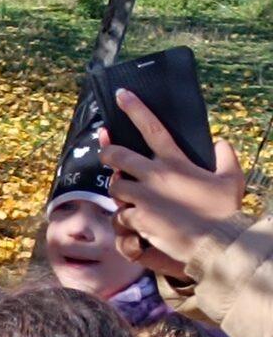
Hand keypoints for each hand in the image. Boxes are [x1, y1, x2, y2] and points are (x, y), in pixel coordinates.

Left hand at [100, 91, 246, 277]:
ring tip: (127, 192)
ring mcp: (142, 198)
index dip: (134, 109)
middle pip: (117, 156)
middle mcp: (155, 176)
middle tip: (106, 151)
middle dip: (108, 152)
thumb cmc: (224, 209)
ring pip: (115, 186)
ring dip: (118, 187)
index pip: (152, 128)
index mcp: (176, 161)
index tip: (120, 95)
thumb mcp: (231, 177)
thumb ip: (225, 156)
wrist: (215, 242)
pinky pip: (120, 214)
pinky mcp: (136, 219)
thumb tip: (220, 142)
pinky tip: (135, 220)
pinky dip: (125, 216)